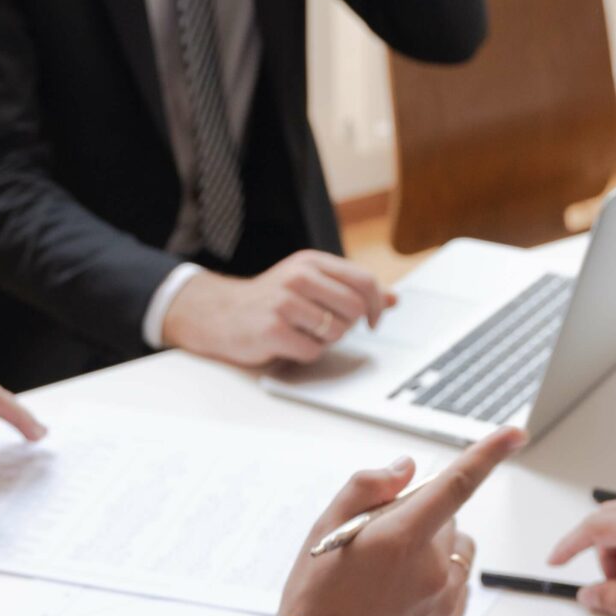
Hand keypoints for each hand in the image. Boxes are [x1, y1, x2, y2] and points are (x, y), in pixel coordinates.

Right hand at [162, 253, 393, 368]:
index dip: (377, 306)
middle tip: (327, 327)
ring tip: (303, 332)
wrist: (221, 313)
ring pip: (336, 332)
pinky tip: (289, 343)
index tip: (374, 321)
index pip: (364, 281)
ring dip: (325, 340)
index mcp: (312, 262)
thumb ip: (351, 289)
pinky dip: (306, 353)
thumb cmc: (272, 300)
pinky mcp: (273, 329)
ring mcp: (284, 302)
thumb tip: (394, 299)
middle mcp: (298, 276)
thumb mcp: (311, 283)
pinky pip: (313, 351)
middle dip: (348, 325)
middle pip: (354, 309)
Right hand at [280, 428, 523, 615]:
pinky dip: (437, 582)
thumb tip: (407, 469)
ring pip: (457, 552)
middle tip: (382, 541)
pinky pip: (457, 587)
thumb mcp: (326, 526)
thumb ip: (369, 486)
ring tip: (392, 573)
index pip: (457, 484)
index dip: (489, 454)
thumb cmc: (318, 593)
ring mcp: (445, 600)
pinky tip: (400, 598)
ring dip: (435, 550)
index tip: (514, 434)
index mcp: (403, 537)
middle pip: (448, 518)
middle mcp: (433, 568)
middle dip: (422, 518)